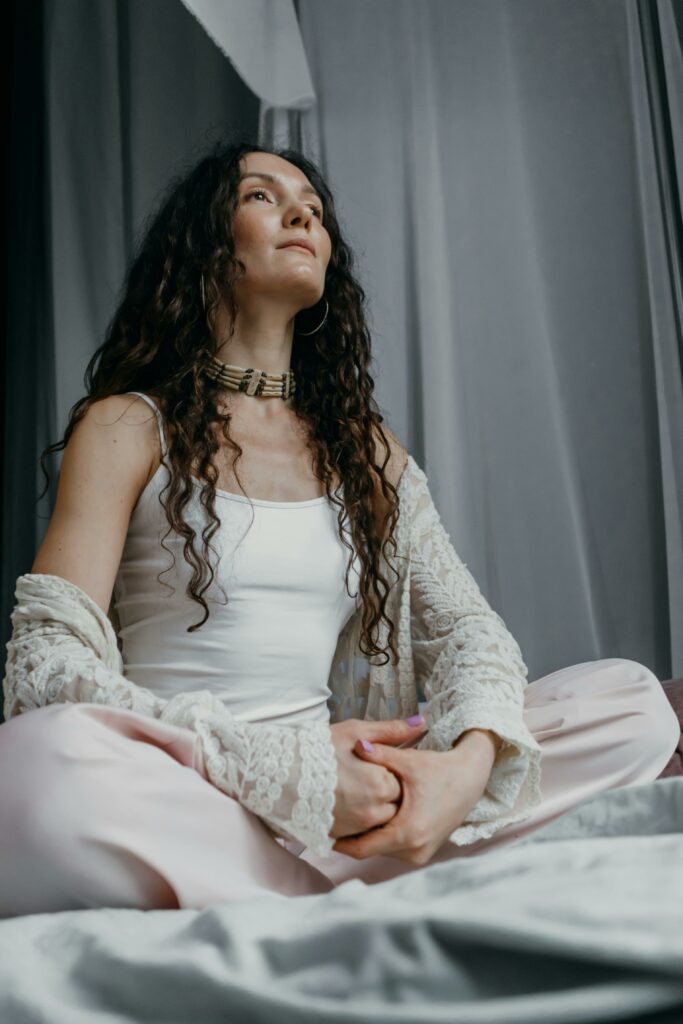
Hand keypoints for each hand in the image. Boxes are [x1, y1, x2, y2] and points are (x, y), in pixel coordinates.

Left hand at [331, 731, 494, 864]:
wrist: (471, 778)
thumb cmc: (440, 769)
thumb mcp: (409, 761)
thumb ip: (380, 754)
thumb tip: (356, 746)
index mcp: (408, 833)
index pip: (362, 848)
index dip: (340, 841)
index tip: (322, 829)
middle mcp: (415, 850)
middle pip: (370, 850)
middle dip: (351, 837)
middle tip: (330, 822)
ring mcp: (421, 854)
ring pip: (381, 850)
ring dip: (367, 837)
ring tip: (346, 819)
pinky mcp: (424, 851)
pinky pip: (394, 848)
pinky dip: (382, 837)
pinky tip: (370, 819)